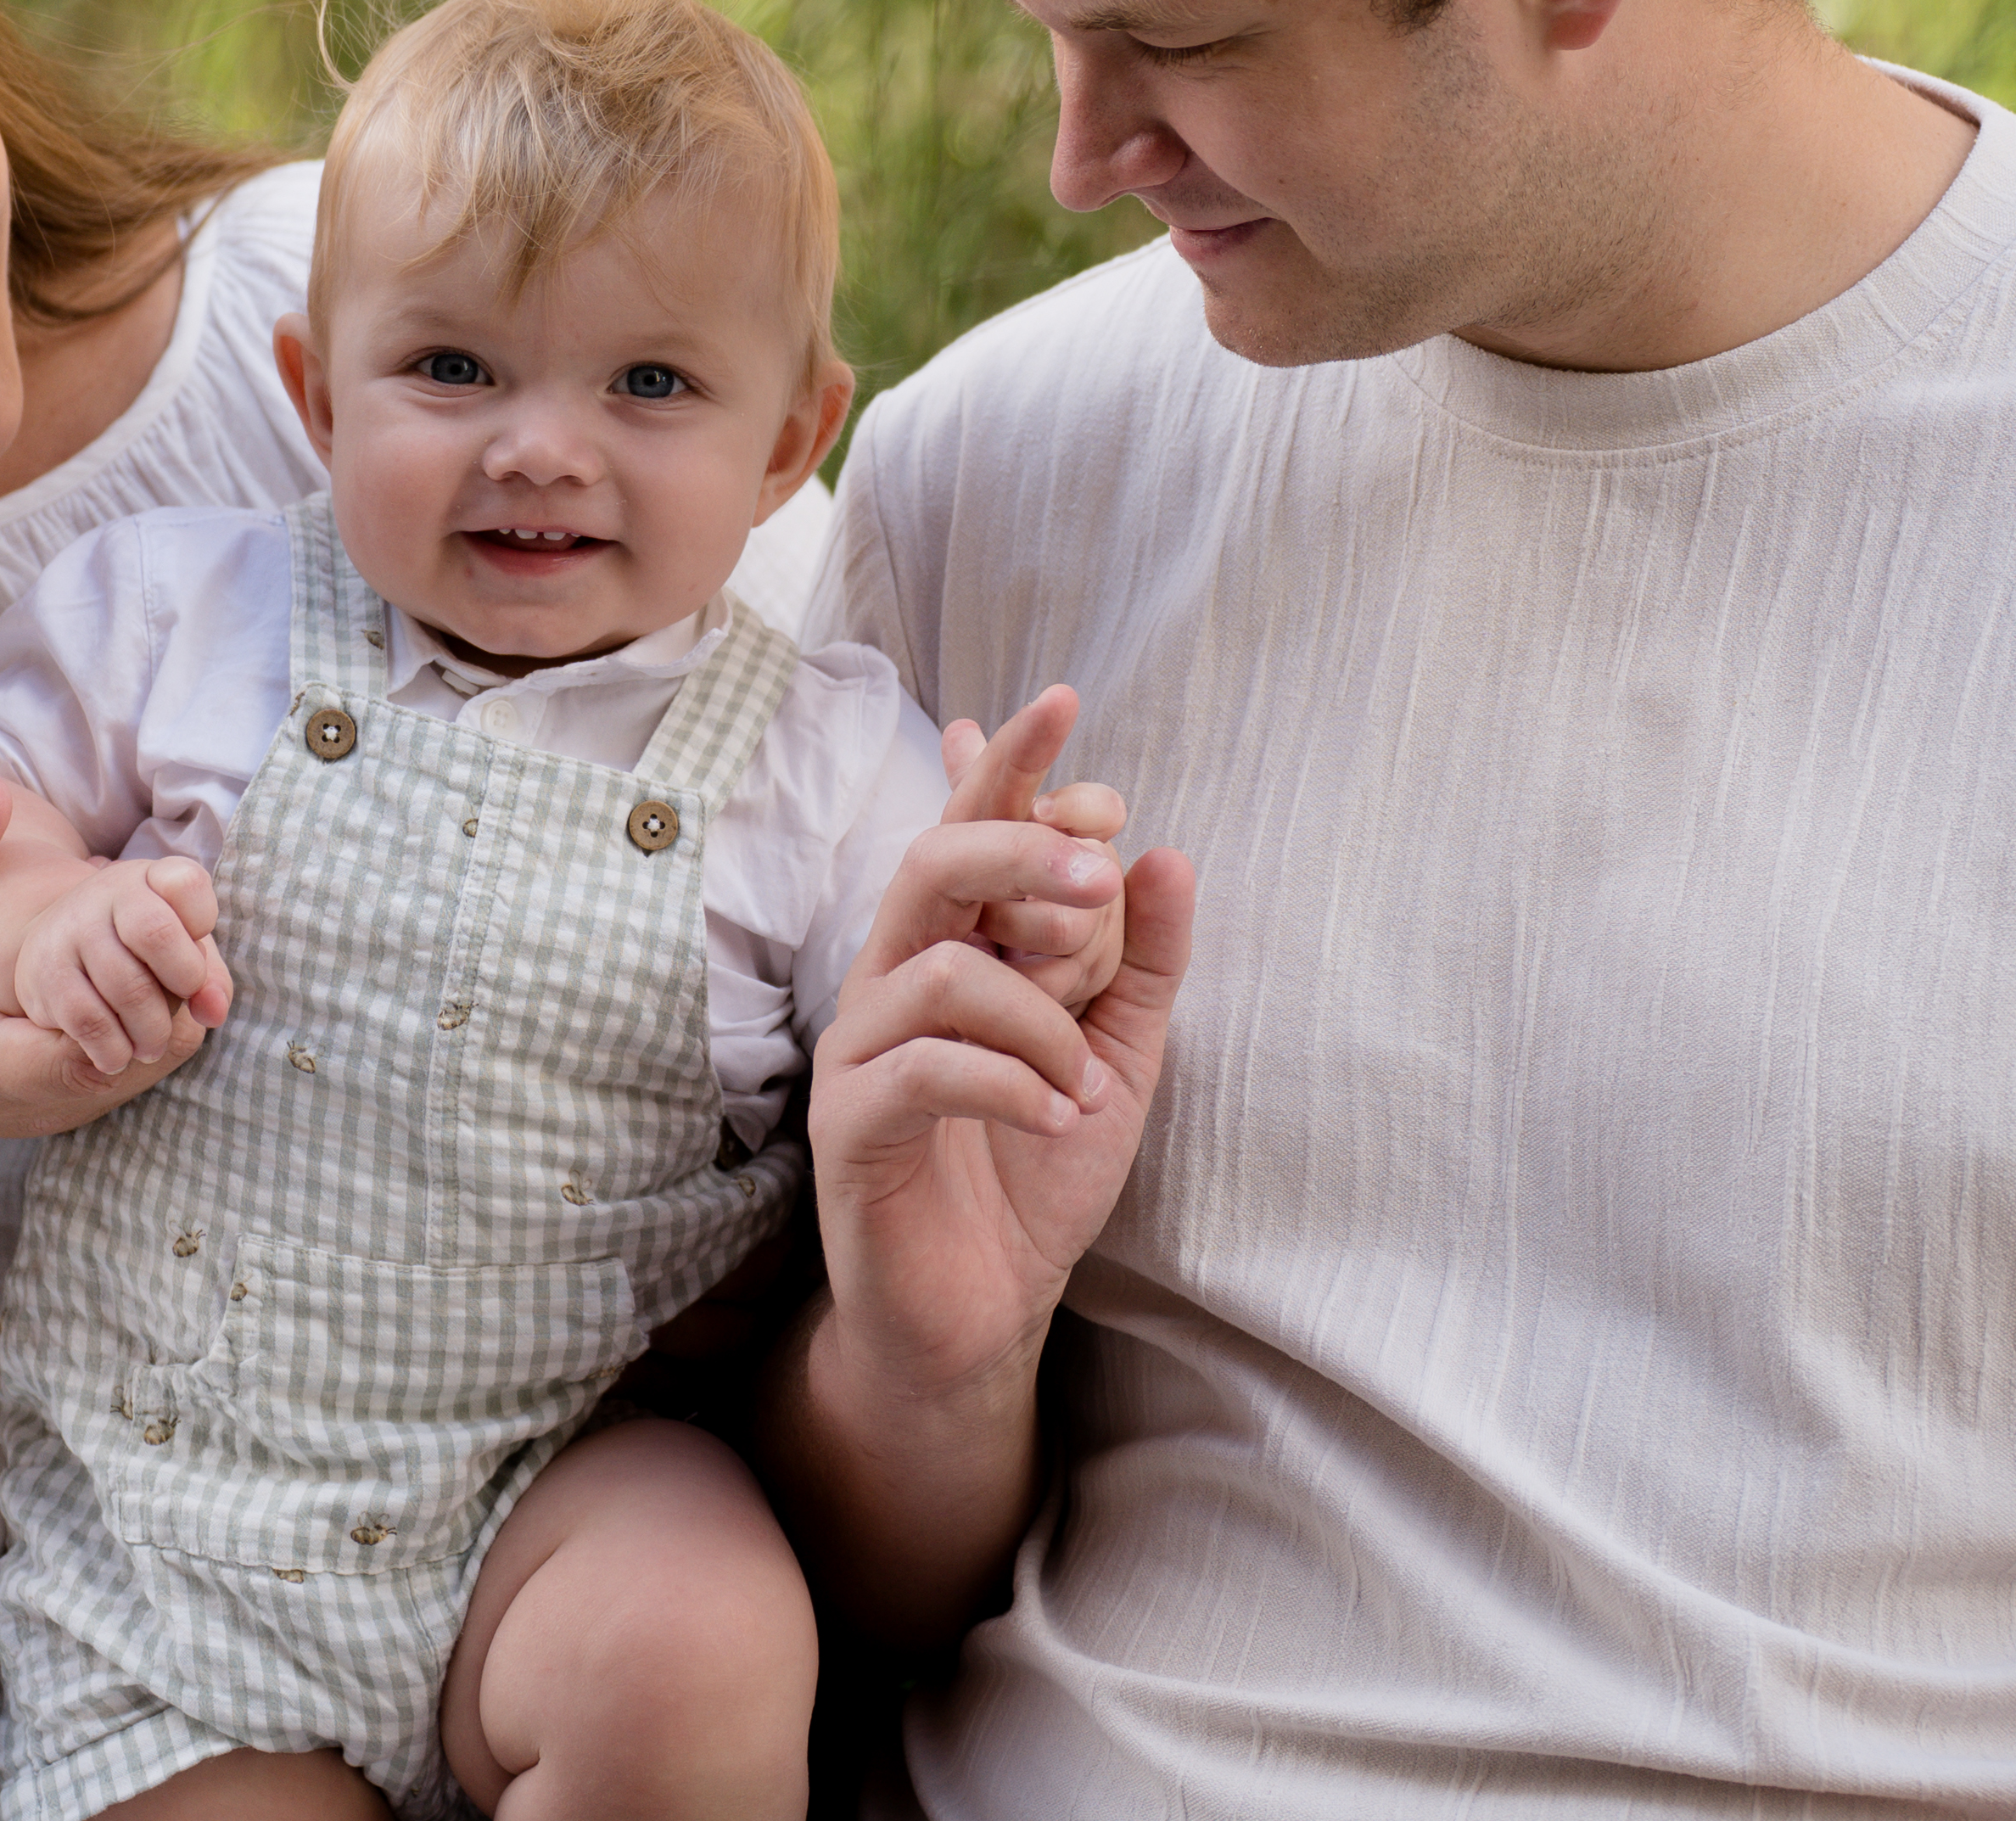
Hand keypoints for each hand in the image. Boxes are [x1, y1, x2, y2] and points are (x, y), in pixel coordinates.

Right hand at [0, 780, 208, 1167]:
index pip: (96, 1049)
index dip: (146, 983)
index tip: (150, 914)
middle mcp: (25, 1100)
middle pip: (146, 1055)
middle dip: (175, 979)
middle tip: (183, 904)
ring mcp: (42, 1104)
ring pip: (150, 1060)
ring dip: (169, 987)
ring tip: (169, 914)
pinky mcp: (49, 1091)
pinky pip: (127, 1054)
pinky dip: (149, 1000)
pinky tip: (138, 944)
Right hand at [12, 853, 233, 1082]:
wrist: (58, 951)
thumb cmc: (138, 956)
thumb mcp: (181, 953)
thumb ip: (210, 980)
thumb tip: (213, 1012)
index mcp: (150, 879)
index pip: (184, 884)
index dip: (201, 924)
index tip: (193, 963)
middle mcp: (107, 893)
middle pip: (155, 933)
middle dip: (180, 986)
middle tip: (177, 1017)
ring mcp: (71, 928)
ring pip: (125, 985)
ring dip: (148, 1031)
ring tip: (150, 1047)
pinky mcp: (44, 971)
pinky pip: (88, 1017)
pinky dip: (112, 1048)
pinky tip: (117, 1056)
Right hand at [807, 686, 1194, 1405]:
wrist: (980, 1312)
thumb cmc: (1035, 1175)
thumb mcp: (1118, 1059)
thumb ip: (1139, 963)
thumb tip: (1165, 851)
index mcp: (953, 948)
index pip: (968, 826)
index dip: (1010, 765)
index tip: (1065, 703)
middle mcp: (894, 979)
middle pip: (932, 864)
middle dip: (1020, 851)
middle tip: (1101, 876)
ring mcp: (863, 1050)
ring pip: (939, 968)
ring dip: (1041, 1017)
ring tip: (1087, 1083)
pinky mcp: (850, 1126)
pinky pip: (929, 1069)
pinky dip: (1013, 1084)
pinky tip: (1059, 1119)